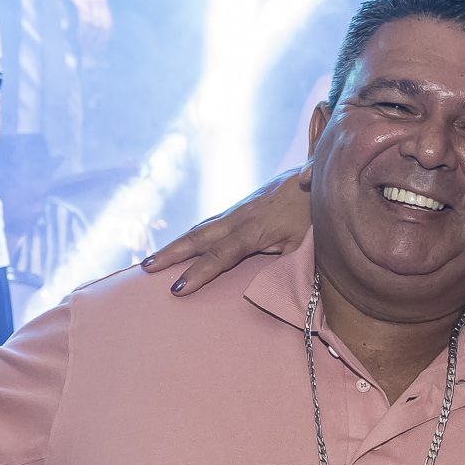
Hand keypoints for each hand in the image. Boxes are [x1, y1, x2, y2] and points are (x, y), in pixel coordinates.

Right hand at [47, 0, 111, 50]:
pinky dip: (83, 29)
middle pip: (102, 27)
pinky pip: (85, 18)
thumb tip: (87, 30)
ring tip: (83, 46)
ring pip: (94, 25)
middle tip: (89, 51)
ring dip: (89, 38)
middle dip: (96, 41)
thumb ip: (87, 9)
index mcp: (102, 0)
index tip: (98, 49)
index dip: (104, 38)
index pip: (108, 24)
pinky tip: (79, 36)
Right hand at [141, 167, 310, 293]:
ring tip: (154, 259)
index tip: (177, 289)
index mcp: (253, 230)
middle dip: (170, 254)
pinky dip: (193, 234)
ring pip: (201, 227)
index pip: (219, 256)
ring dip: (177, 243)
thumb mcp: (307, 242)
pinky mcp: (243, 205)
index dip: (198, 273)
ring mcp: (239, 209)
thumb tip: (280, 287)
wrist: (319, 175)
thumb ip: (290, 264)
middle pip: (198, 237)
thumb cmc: (315, 213)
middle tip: (145, 268)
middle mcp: (239, 217)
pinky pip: (211, 221)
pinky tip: (185, 242)